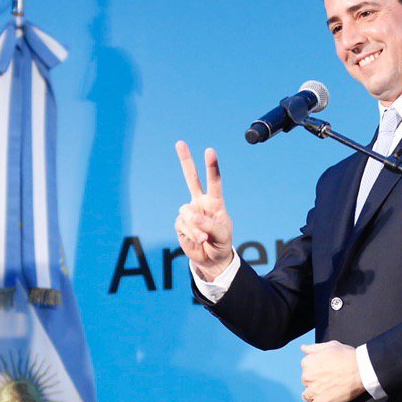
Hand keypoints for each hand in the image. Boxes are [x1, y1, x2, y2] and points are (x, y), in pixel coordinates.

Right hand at [174, 141, 234, 280]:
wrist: (212, 258)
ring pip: (187, 212)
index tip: (209, 150)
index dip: (211, 166)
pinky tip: (198, 240)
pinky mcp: (180, 223)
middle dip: (185, 160)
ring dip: (196, 227)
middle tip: (180, 142)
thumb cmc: (221, 242)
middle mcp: (200, 202)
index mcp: (215, 201)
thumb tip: (192, 216)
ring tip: (204, 237)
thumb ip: (209, 224)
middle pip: (191, 178)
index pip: (214, 181)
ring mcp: (189, 212)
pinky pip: (183, 225)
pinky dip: (191, 234)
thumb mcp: (222, 234)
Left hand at [300, 341, 364, 401]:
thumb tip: (303, 348)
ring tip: (323, 393)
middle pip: (306, 382)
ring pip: (306, 396)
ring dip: (313, 395)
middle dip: (314, 382)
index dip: (314, 370)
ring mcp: (314, 390)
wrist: (361, 370)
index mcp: (308, 362)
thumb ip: (314, 348)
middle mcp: (307, 376)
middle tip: (327, 381)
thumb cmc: (347, 356)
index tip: (323, 371)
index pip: (305, 368)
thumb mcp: (330, 345)